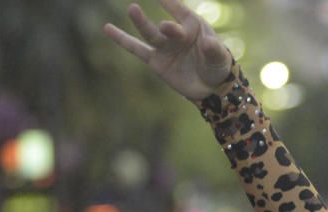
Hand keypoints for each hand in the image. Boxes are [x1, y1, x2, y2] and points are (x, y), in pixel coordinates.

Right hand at [104, 1, 231, 100]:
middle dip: (166, 27)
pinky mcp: (155, 61)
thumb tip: (207, 42)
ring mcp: (164, 46)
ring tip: (133, 9)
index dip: (172, 2)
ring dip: (141, 22)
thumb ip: (214, 49)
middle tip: (164, 26)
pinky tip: (107, 28)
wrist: (211, 87)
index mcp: (193, 25)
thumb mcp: (220, 57)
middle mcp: (176, 33)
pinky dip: (122, 39)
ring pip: (150, 34)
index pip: (181, 10)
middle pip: (167, 27)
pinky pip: (136, 49)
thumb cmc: (218, 66)